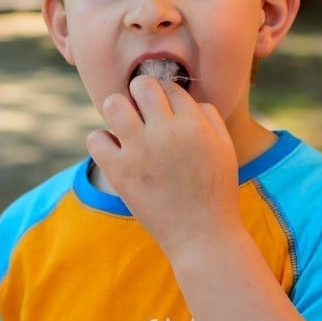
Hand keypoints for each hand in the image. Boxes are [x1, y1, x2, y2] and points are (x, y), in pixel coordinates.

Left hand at [87, 75, 241, 258]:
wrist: (202, 236)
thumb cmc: (215, 193)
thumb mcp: (225, 149)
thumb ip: (210, 118)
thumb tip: (187, 99)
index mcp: (194, 124)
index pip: (170, 87)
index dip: (165, 96)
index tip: (163, 112)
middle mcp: (165, 131)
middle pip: (141, 85)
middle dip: (139, 93)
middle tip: (140, 111)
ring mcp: (140, 150)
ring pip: (113, 104)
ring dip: (116, 110)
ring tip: (123, 124)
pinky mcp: (119, 172)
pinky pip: (96, 139)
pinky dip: (101, 141)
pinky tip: (113, 150)